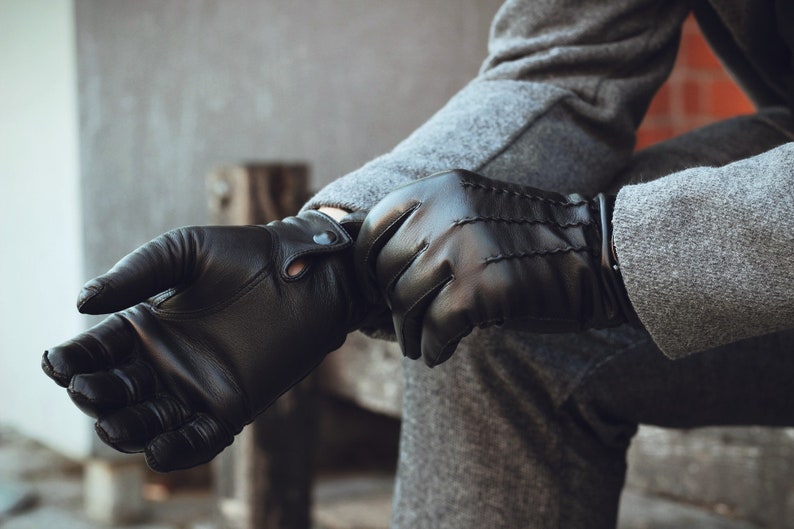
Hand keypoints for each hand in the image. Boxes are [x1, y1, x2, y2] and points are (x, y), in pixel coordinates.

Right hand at [42, 210, 374, 470]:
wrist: (307, 274)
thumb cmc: (247, 254)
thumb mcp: (187, 251)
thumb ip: (138, 271)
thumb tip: (81, 302)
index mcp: (146, 327)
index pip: (95, 352)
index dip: (72, 361)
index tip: (60, 362)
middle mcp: (164, 362)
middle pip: (112, 394)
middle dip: (94, 396)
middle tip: (91, 387)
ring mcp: (195, 388)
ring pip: (145, 424)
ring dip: (123, 430)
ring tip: (119, 422)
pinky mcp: (229, 408)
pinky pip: (196, 442)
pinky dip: (175, 452)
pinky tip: (159, 446)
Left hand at [356, 170, 637, 366]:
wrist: (597, 253)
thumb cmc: (532, 240)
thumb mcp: (475, 211)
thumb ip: (431, 224)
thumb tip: (375, 266)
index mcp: (440, 188)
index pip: (375, 225)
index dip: (366, 263)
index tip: (372, 288)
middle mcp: (445, 212)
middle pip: (386, 269)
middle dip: (389, 304)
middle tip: (401, 326)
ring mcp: (461, 249)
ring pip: (406, 301)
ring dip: (410, 332)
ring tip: (421, 345)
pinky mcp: (479, 289)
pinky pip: (436, 328)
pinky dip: (434, 347)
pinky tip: (442, 353)